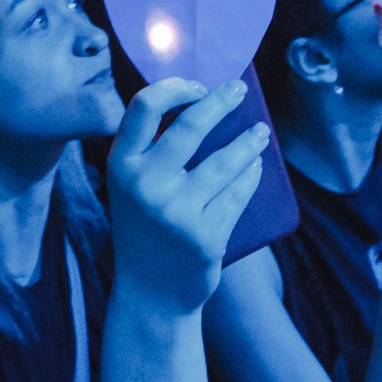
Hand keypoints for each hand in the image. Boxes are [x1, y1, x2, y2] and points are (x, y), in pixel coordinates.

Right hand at [107, 78, 266, 314]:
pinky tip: (255, 167)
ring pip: (225, 161)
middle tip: (239, 89)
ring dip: (248, 142)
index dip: (175, 87)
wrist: (150, 294)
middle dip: (222, 101)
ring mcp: (176, 213)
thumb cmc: (145, 228)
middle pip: (191, 126)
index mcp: (121, 166)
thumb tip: (199, 99)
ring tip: (260, 133)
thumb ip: (150, 150)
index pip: (144, 107)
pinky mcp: (205, 237)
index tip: (198, 86)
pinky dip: (250, 176)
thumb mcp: (130, 186)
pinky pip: (238, 194)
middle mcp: (145, 186)